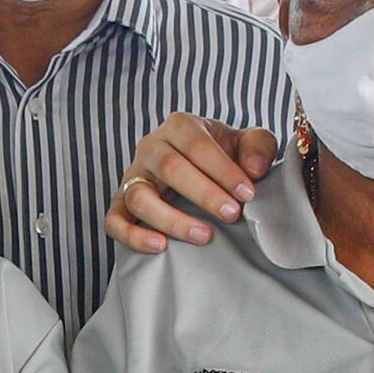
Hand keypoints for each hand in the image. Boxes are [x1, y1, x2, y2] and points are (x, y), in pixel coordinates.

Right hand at [107, 112, 279, 256]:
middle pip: (170, 168)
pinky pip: (114, 221)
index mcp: (180, 126)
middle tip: (232, 214)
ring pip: (140, 197)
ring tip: (204, 236)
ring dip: (173, 219)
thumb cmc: (225, 155)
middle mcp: (151, 147)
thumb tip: (254, 169)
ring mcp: (133, 176)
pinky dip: (133, 235)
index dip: (223, 170)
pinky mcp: (121, 203)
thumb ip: (258, 146)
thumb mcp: (247, 143)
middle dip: (204, 194)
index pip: (196, 144)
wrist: (201, 169)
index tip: (247, 194)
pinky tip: (160, 246)